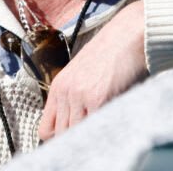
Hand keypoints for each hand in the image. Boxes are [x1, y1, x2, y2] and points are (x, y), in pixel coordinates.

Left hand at [38, 0, 147, 140]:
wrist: (126, 35)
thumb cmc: (110, 53)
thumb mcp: (82, 73)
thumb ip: (73, 97)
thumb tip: (74, 124)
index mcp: (58, 87)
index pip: (45, 130)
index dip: (59, 137)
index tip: (73, 137)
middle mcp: (65, 93)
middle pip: (61, 135)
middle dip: (75, 138)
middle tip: (90, 135)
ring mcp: (80, 97)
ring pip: (76, 134)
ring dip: (89, 135)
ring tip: (101, 131)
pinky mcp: (98, 99)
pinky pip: (94, 127)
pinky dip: (102, 130)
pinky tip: (111, 122)